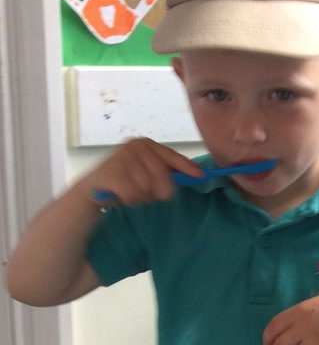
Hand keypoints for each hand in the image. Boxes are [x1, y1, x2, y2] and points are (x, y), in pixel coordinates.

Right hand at [84, 138, 199, 207]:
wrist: (92, 189)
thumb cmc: (125, 181)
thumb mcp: (147, 173)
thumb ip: (167, 172)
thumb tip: (194, 175)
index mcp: (146, 144)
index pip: (171, 156)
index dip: (186, 167)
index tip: (200, 176)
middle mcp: (134, 146)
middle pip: (162, 175)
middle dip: (160, 191)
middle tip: (149, 195)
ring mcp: (122, 157)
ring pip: (148, 187)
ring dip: (142, 196)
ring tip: (131, 192)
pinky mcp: (111, 172)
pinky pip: (133, 194)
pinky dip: (130, 200)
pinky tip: (122, 196)